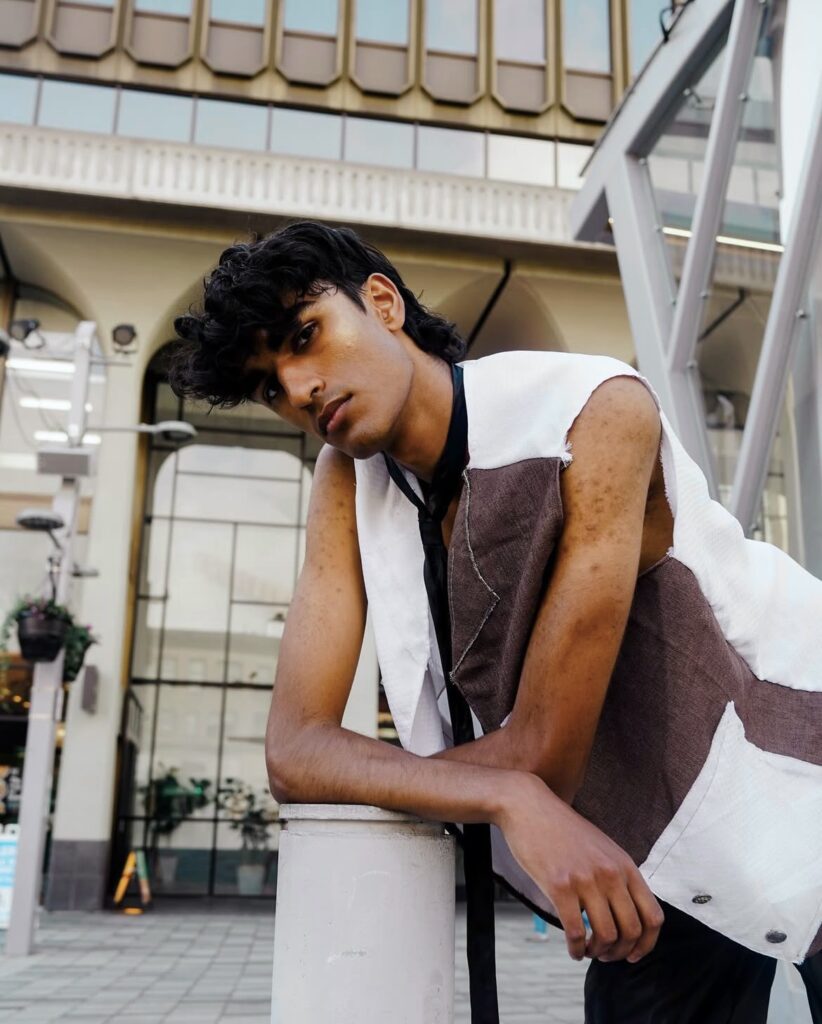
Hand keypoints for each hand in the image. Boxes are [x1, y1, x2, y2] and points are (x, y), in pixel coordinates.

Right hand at [495, 773, 663, 962]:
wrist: (528, 807)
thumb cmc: (561, 830)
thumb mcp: (600, 847)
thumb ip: (616, 875)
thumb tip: (625, 913)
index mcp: (624, 864)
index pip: (653, 916)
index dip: (647, 943)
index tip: (634, 954)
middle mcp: (610, 873)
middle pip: (632, 930)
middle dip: (621, 952)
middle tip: (606, 955)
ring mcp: (586, 880)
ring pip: (607, 935)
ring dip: (599, 953)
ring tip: (588, 951)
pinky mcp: (560, 886)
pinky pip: (576, 932)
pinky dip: (577, 950)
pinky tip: (573, 949)